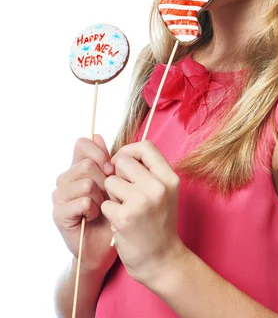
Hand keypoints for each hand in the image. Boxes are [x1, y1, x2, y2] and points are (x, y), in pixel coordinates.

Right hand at [52, 134, 117, 273]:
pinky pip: (82, 201)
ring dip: (100, 197)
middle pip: (86, 164)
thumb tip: (97, 136)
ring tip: (102, 207)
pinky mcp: (59, 214)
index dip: (99, 153)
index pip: (82, 144)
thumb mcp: (113, 183)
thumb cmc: (113, 212)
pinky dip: (94, 210)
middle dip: (104, 180)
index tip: (111, 168)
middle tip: (109, 195)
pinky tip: (94, 217)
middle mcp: (66, 179)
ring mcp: (60, 196)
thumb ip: (105, 160)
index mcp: (78, 167)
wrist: (105, 247)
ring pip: (85, 182)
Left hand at [101, 140, 184, 285]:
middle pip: (122, 161)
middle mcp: (158, 187)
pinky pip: (104, 203)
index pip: (145, 146)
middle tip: (126, 194)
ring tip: (125, 209)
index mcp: (169, 178)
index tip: (124, 165)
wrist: (161, 260)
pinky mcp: (125, 218)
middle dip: (117, 176)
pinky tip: (121, 224)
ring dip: (112, 196)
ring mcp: (141, 202)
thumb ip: (147, 171)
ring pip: (110, 182)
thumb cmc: (158, 223)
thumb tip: (117, 154)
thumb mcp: (163, 192)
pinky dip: (109, 214)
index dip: (129, 151)